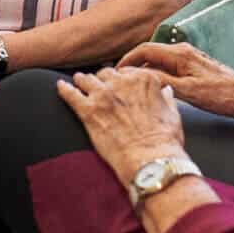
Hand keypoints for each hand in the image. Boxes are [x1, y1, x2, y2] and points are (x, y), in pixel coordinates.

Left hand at [57, 67, 185, 187]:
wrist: (151, 160)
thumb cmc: (164, 141)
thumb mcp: (173, 115)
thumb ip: (166, 99)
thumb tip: (165, 92)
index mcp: (143, 79)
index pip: (125, 72)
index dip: (120, 80)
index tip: (117, 86)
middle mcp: (122, 82)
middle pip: (105, 74)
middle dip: (101, 80)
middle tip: (98, 87)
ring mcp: (103, 95)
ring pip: (86, 80)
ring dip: (82, 81)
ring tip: (77, 82)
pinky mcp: (88, 111)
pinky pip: (70, 94)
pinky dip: (64, 90)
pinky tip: (60, 87)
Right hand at [118, 42, 233, 118]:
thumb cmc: (223, 95)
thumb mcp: (188, 91)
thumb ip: (162, 80)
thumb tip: (139, 76)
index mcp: (180, 54)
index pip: (144, 49)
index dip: (127, 59)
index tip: (115, 71)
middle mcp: (184, 51)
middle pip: (150, 52)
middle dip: (133, 64)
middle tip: (120, 78)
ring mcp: (190, 59)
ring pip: (159, 60)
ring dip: (145, 69)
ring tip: (133, 84)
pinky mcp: (195, 67)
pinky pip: (169, 66)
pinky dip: (157, 73)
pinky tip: (156, 86)